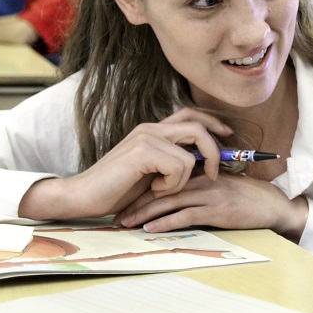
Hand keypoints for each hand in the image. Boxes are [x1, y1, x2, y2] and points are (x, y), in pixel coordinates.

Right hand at [18, 108, 231, 220]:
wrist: (83, 196)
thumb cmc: (116, 190)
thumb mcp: (151, 174)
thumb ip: (172, 163)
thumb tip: (205, 163)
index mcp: (153, 131)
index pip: (191, 116)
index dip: (213, 124)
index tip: (229, 138)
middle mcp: (151, 128)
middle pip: (198, 127)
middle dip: (214, 151)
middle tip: (214, 175)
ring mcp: (146, 137)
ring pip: (190, 155)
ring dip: (182, 180)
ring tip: (162, 190)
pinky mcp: (143, 151)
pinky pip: (179, 167)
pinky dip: (172, 185)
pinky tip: (153, 190)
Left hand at [114, 170, 309, 239]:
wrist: (273, 205)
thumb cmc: (248, 197)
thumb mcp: (220, 184)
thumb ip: (198, 184)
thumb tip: (173, 193)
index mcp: (201, 171)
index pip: (165, 174)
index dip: (143, 186)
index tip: (124, 197)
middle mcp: (202, 179)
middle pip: (161, 187)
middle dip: (136, 200)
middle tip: (116, 213)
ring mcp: (209, 194)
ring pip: (169, 200)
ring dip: (144, 212)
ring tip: (126, 222)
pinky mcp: (217, 210)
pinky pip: (186, 215)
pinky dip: (166, 222)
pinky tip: (150, 228)